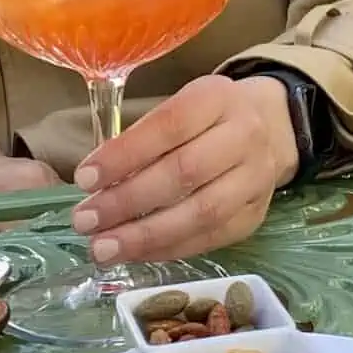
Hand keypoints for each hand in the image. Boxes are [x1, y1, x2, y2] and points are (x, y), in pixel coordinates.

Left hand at [72, 73, 299, 264]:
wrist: (268, 129)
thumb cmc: (205, 119)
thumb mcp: (178, 107)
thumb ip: (143, 137)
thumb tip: (94, 183)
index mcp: (217, 98)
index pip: (169, 126)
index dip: (125, 154)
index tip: (84, 178)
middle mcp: (245, 135)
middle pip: (185, 172)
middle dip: (128, 200)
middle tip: (86, 219)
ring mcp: (256, 178)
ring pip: (201, 212)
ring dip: (146, 236)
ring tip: (103, 247)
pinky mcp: (255, 214)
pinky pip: (210, 238)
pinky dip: (168, 249)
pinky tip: (135, 254)